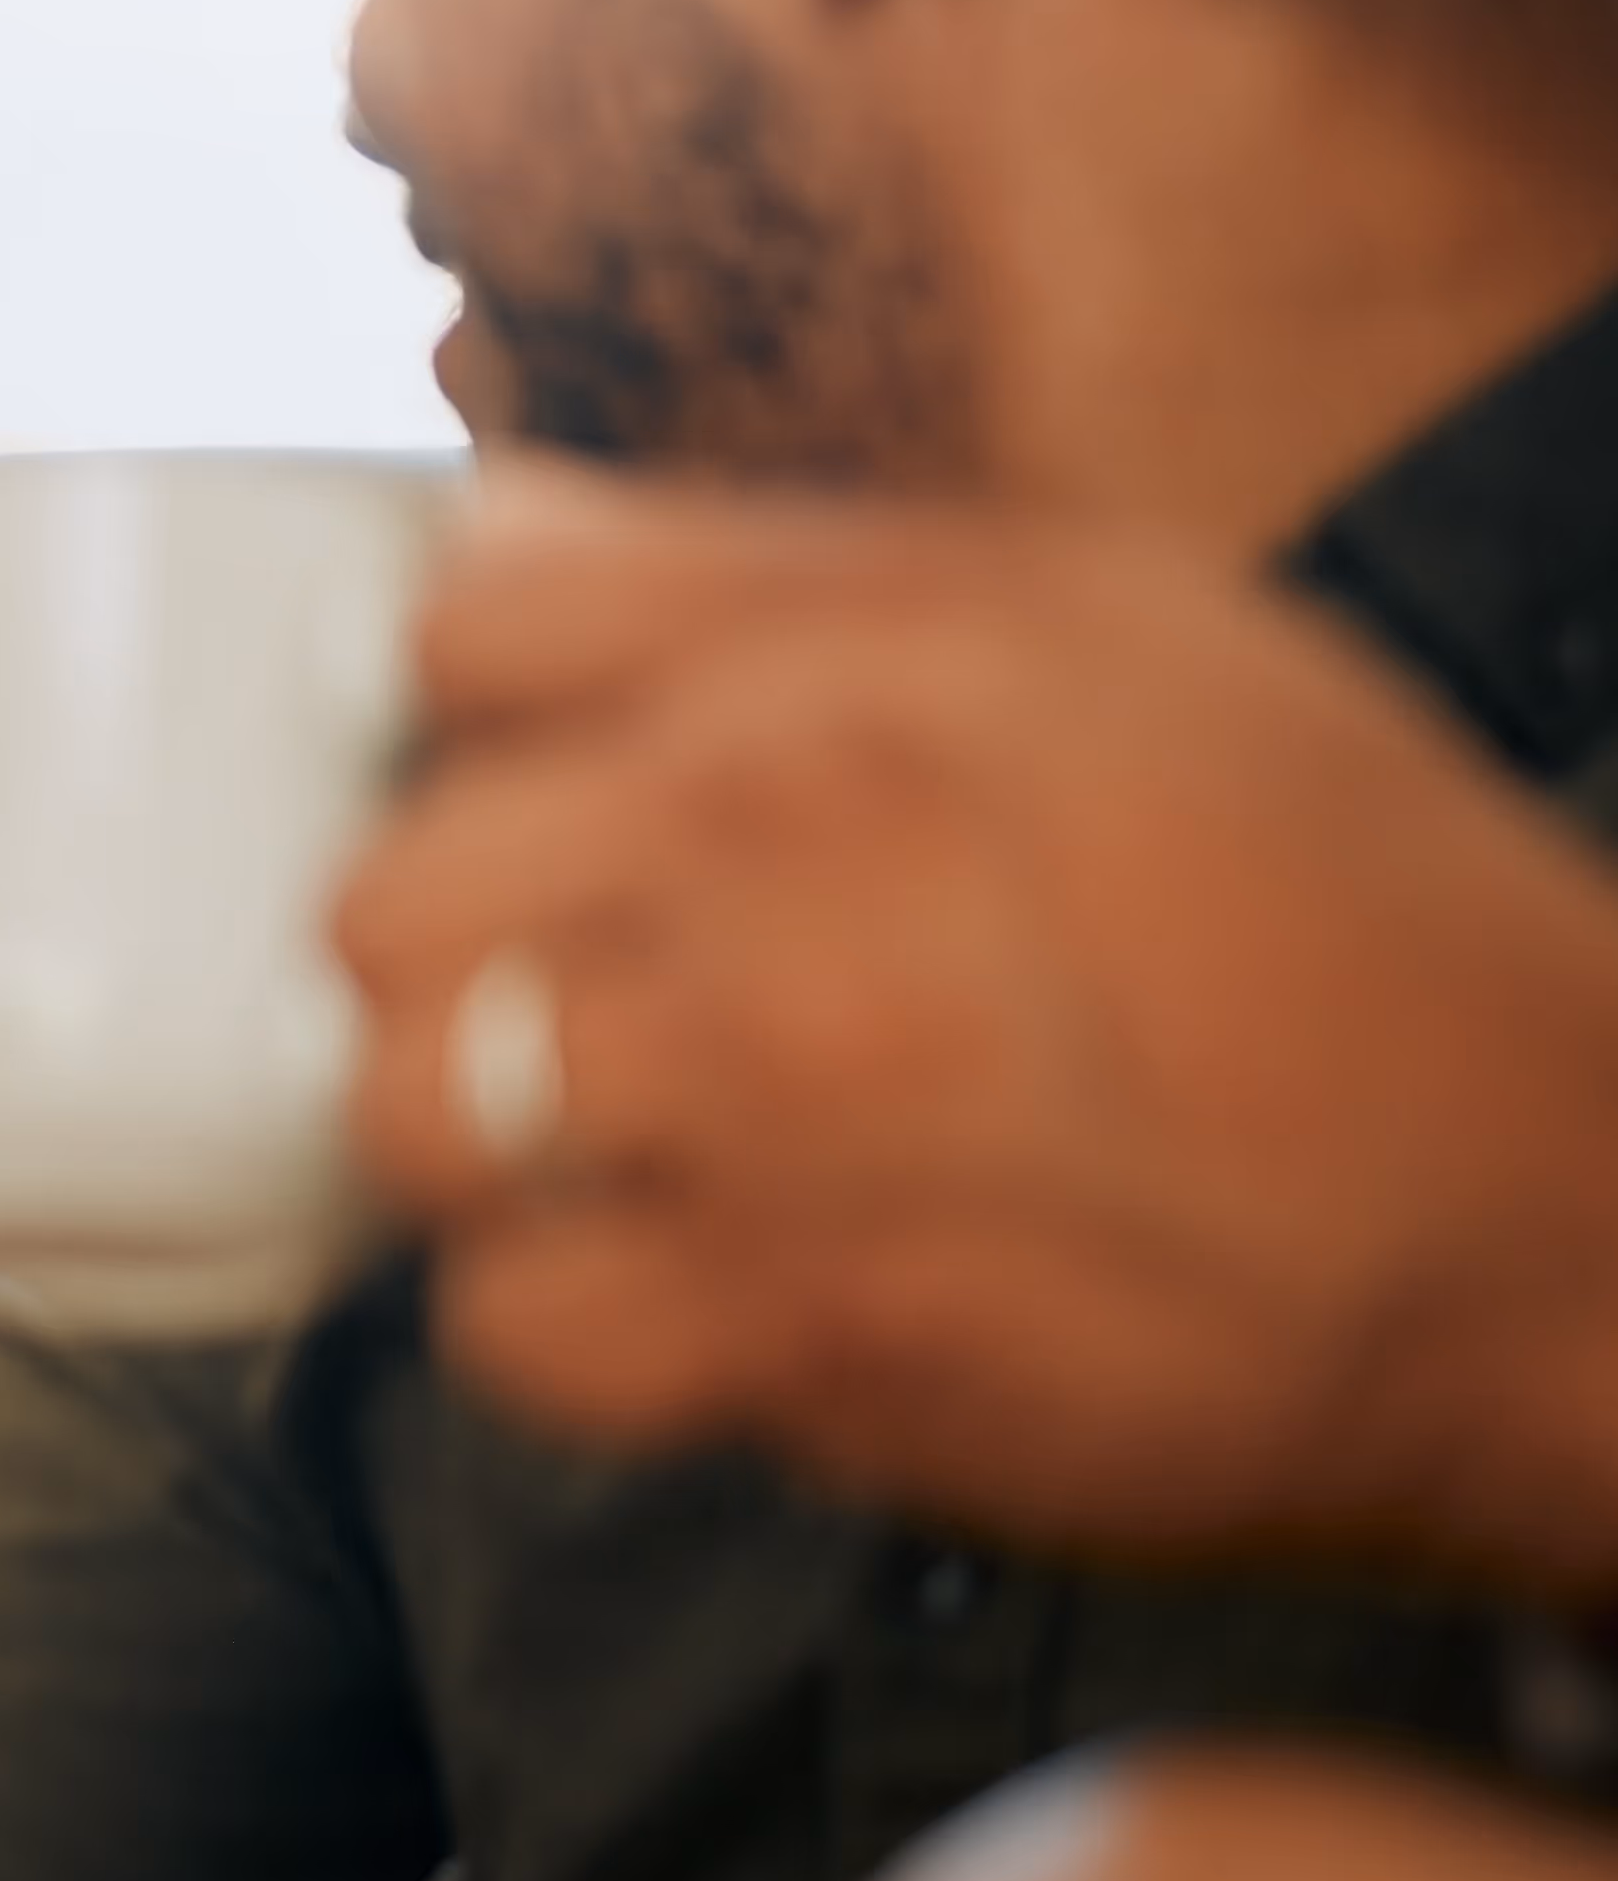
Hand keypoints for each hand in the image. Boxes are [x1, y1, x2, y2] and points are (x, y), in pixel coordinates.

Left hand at [334, 468, 1617, 1591]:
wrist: (1576, 1217)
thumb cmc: (1348, 924)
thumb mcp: (1113, 630)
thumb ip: (782, 581)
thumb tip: (507, 548)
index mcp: (864, 652)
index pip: (456, 631)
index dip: (479, 734)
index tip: (550, 808)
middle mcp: (793, 839)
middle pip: (382, 893)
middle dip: (462, 965)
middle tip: (593, 1017)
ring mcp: (778, 1091)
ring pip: (405, 1110)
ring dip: (493, 1158)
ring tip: (634, 1163)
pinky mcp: (800, 1321)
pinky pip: (506, 1325)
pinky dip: (577, 1332)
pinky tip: (695, 1294)